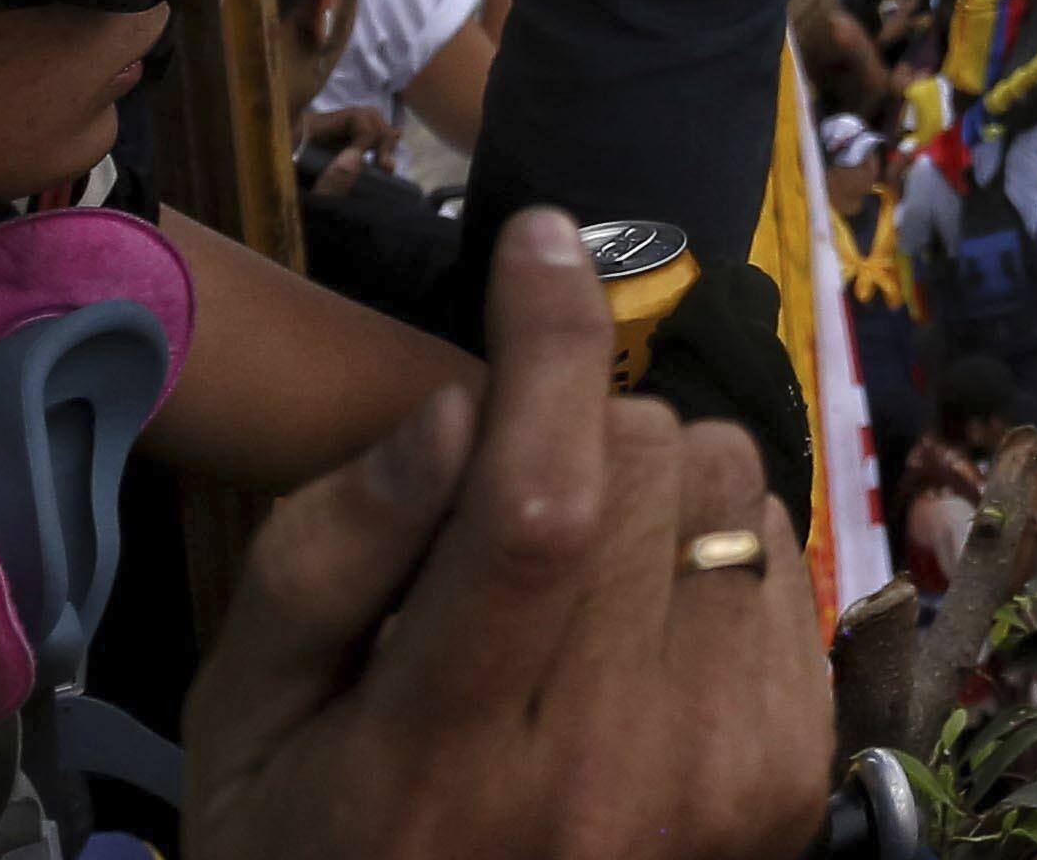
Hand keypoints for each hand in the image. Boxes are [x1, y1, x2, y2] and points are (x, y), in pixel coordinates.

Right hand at [187, 211, 829, 859]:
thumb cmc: (313, 847)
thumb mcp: (247, 720)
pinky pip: (788, 560)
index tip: (541, 238)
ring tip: (582, 570)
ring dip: (660, 482)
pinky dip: (718, 552)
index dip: (553, 338)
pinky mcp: (790, 779)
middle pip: (652, 464)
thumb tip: (459, 407)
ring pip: (736, 491)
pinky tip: (644, 626)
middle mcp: (603, 767)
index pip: (540, 500)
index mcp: (440, 753)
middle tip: (518, 485)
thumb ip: (329, 554)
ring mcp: (716, 778)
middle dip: (586, 421)